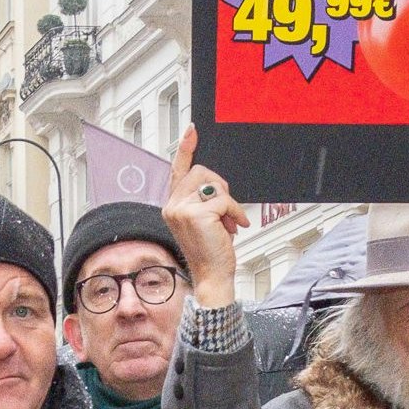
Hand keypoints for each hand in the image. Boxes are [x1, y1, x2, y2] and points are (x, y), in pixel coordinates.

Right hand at [163, 128, 249, 309]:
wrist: (212, 278)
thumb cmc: (210, 253)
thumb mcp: (203, 222)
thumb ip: (203, 201)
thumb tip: (215, 185)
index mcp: (172, 205)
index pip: (178, 170)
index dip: (186, 149)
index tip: (192, 130)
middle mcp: (172, 205)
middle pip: (201, 171)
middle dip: (220, 187)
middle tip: (227, 210)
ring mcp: (182, 209)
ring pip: (214, 185)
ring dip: (228, 202)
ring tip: (229, 222)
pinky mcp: (196, 214)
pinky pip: (225, 200)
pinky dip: (236, 213)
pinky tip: (236, 227)